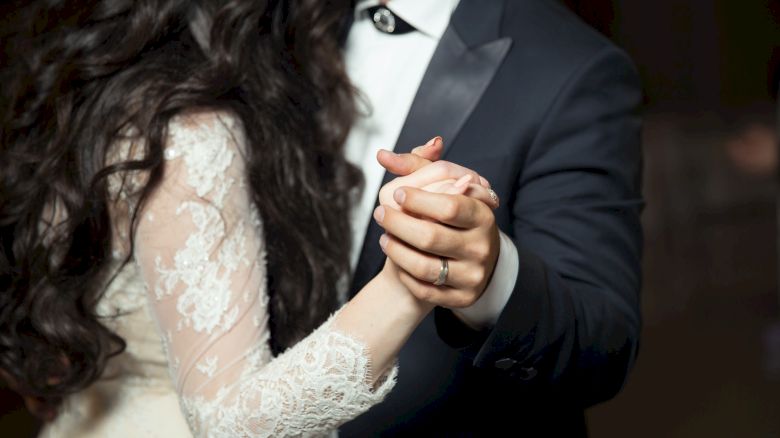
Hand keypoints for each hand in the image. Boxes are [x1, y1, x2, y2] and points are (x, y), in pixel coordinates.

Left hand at [374, 140, 500, 308]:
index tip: (398, 192)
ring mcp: (473, 275)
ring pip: (423, 266)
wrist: (466, 260)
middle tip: (380, 213)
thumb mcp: (442, 187)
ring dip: (395, 250)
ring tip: (383, 237)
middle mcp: (482, 247)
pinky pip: (424, 290)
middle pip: (430, 236)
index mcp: (483, 215)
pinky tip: (397, 258)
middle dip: (397, 223)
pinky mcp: (462, 298)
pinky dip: (404, 274)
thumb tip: (383, 155)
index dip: (418, 199)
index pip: (450, 206)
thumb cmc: (451, 217)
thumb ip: (416, 167)